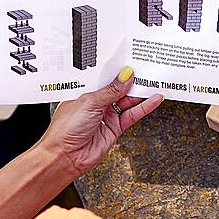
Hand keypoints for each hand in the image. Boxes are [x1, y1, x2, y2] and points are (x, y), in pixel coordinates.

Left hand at [35, 67, 163, 176]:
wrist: (64, 157)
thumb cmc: (66, 129)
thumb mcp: (90, 102)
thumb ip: (111, 90)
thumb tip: (125, 76)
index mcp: (85, 93)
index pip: (105, 78)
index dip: (117, 70)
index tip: (131, 61)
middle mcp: (96, 104)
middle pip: (119, 89)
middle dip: (132, 80)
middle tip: (147, 69)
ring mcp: (106, 116)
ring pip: (128, 101)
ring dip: (141, 93)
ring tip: (154, 82)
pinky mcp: (115, 128)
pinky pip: (133, 115)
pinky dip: (145, 107)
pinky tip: (154, 100)